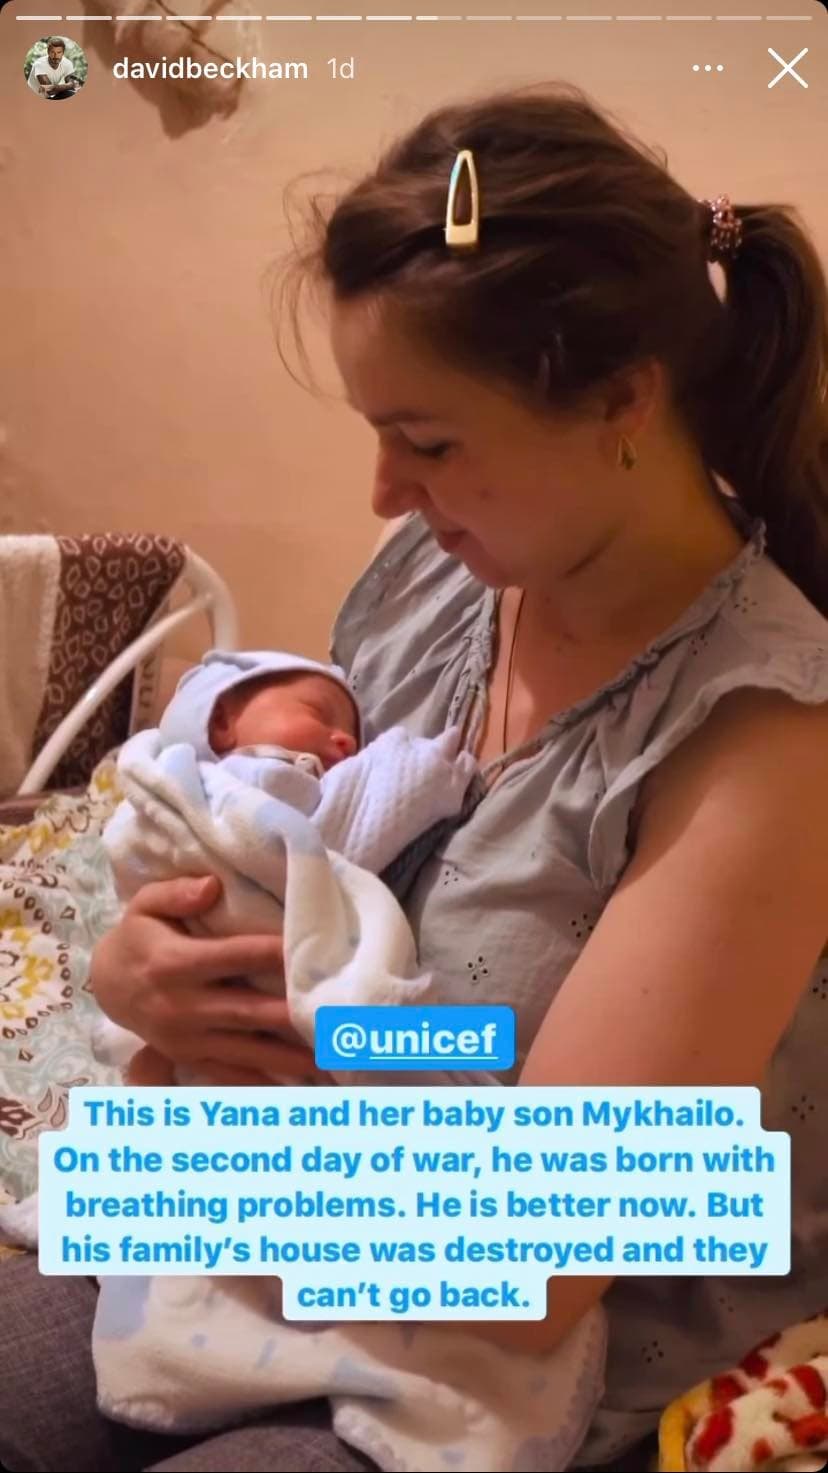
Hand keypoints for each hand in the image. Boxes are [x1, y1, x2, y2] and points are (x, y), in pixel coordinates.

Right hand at [90, 876, 321, 1084]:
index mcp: (174, 964)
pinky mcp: (190, 1059)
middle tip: (334, 1019)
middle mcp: (182, 1006)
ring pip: (246, 1050)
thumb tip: (212, 885)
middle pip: (248, 1012)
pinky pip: (231, 1074)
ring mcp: (187, 1039)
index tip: (310, 952)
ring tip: (329, 1061)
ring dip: (289, 1057)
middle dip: (291, 1017)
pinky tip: (299, 1086)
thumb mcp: (144, 904)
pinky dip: (265, 1082)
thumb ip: (176, 892)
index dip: (272, 953)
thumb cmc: (139, 936)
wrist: (108, 986)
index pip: (233, 957)